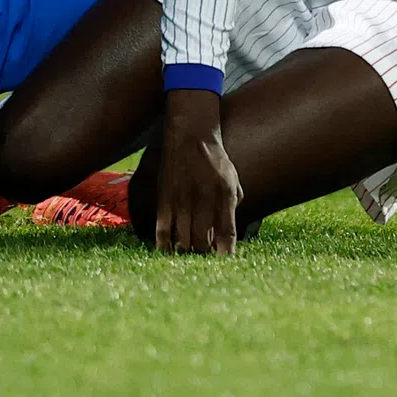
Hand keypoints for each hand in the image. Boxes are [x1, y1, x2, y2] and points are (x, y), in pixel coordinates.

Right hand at [156, 90, 241, 253]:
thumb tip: (227, 230)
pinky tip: (167, 252)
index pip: (227, 232)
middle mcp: (203, 197)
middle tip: (205, 256)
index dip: (226, 252)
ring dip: (187, 250)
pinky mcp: (164, 196)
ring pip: (183, 238)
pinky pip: (162, 227)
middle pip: (203, 241)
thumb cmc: (214, 158)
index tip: (225, 263)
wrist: (190, 133)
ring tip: (189, 253)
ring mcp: (182, 198)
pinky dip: (165, 244)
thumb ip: (234, 203)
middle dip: (205, 253)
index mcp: (224, 194)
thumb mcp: (232, 178)